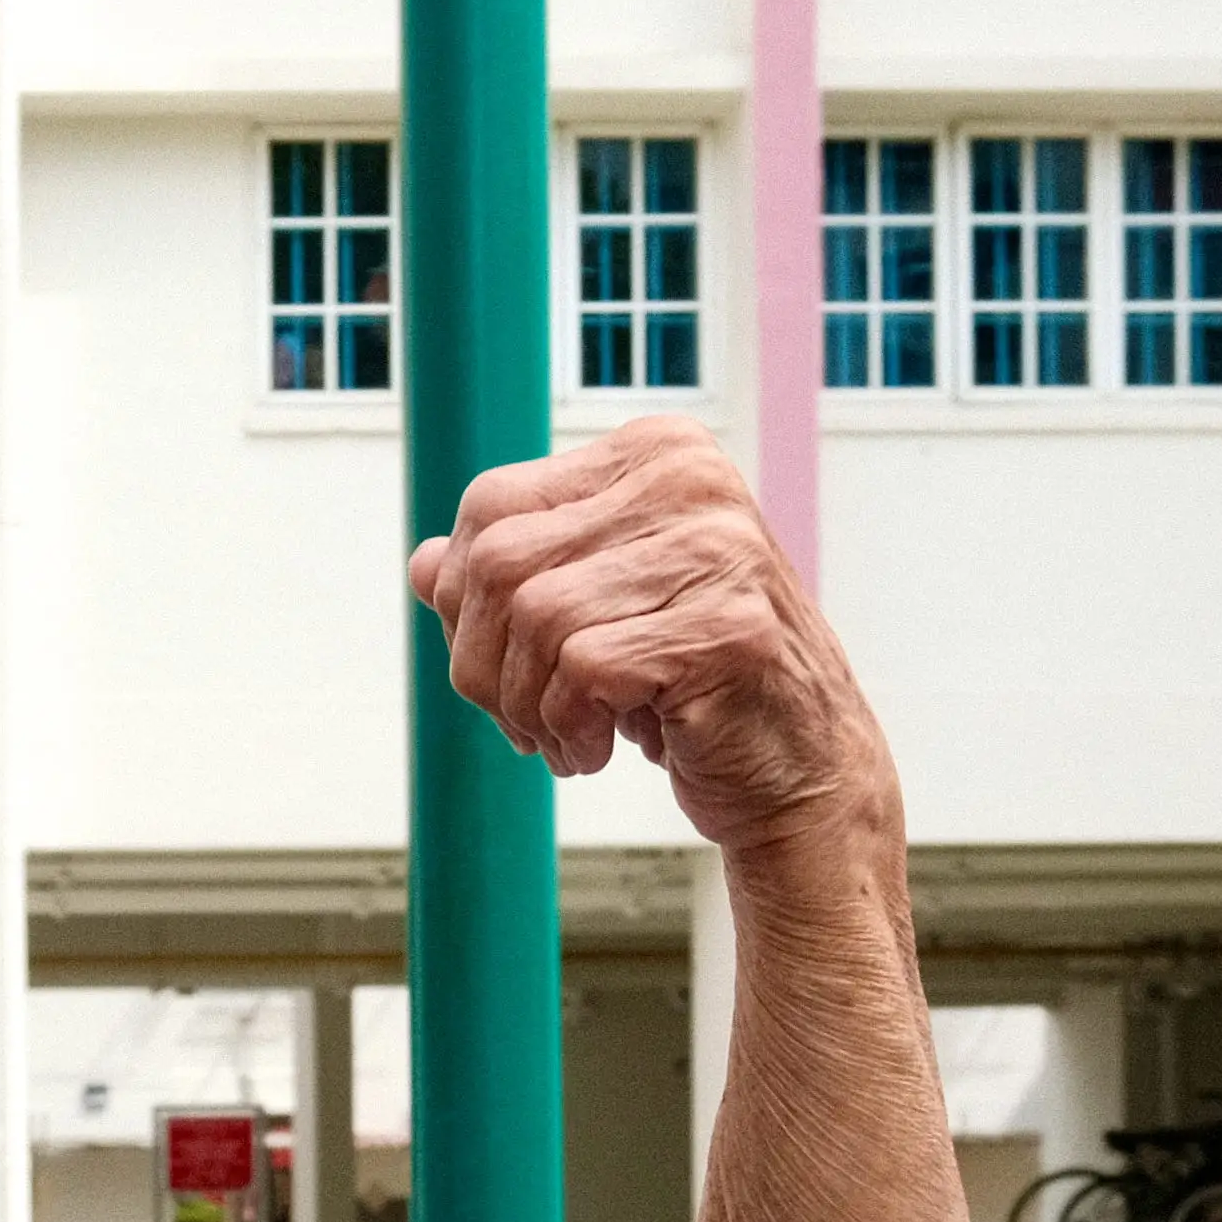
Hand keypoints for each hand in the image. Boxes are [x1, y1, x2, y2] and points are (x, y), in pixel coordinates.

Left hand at [407, 419, 891, 859]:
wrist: (799, 767)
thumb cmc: (689, 685)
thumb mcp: (591, 612)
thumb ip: (511, 578)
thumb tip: (422, 565)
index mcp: (653, 454)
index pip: (488, 505)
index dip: (463, 600)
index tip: (501, 664)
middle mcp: (690, 481)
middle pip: (499, 561)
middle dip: (484, 661)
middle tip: (521, 719)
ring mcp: (720, 549)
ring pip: (536, 617)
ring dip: (528, 705)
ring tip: (565, 739)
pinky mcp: (730, 626)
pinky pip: (586, 669)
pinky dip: (570, 727)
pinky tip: (600, 749)